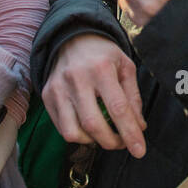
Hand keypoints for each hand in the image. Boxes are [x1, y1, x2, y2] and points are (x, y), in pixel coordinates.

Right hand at [42, 32, 146, 156]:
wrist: (73, 37)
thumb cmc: (103, 54)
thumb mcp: (125, 67)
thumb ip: (133, 97)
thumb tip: (139, 127)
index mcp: (101, 68)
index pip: (118, 108)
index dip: (130, 133)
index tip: (139, 151)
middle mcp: (77, 78)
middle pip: (93, 124)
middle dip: (111, 142)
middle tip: (122, 143)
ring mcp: (58, 88)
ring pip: (73, 132)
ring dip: (93, 141)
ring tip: (104, 133)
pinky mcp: (47, 96)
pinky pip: (61, 128)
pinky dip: (78, 134)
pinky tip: (88, 126)